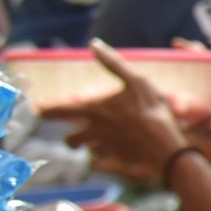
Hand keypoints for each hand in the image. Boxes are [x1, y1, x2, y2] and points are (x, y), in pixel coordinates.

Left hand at [45, 42, 188, 181]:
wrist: (169, 151)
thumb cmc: (154, 113)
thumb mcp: (138, 82)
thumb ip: (114, 64)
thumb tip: (94, 44)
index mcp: (96, 111)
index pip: (60, 111)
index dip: (47, 111)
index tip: (40, 111)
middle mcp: (94, 132)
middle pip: (71, 139)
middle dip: (69, 138)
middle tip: (70, 138)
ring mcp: (104, 151)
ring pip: (86, 152)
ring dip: (88, 149)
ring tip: (98, 146)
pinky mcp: (115, 166)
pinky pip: (100, 166)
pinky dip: (102, 163)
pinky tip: (112, 159)